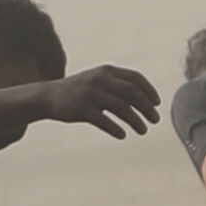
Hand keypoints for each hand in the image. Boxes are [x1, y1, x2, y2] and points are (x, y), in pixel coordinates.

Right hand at [40, 64, 161, 136]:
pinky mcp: (81, 109)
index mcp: (106, 71)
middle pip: (132, 93)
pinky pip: (104, 120)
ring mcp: (90, 94)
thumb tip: (145, 99)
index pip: (135, 78)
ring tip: (143, 130)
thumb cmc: (79, 91)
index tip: (157, 104)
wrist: (49, 96)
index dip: (149, 91)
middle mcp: (100, 79)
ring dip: (136, 120)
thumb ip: (118, 85)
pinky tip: (123, 135)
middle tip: (156, 120)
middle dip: (147, 107)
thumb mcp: (98, 80)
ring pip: (121, 108)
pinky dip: (115, 128)